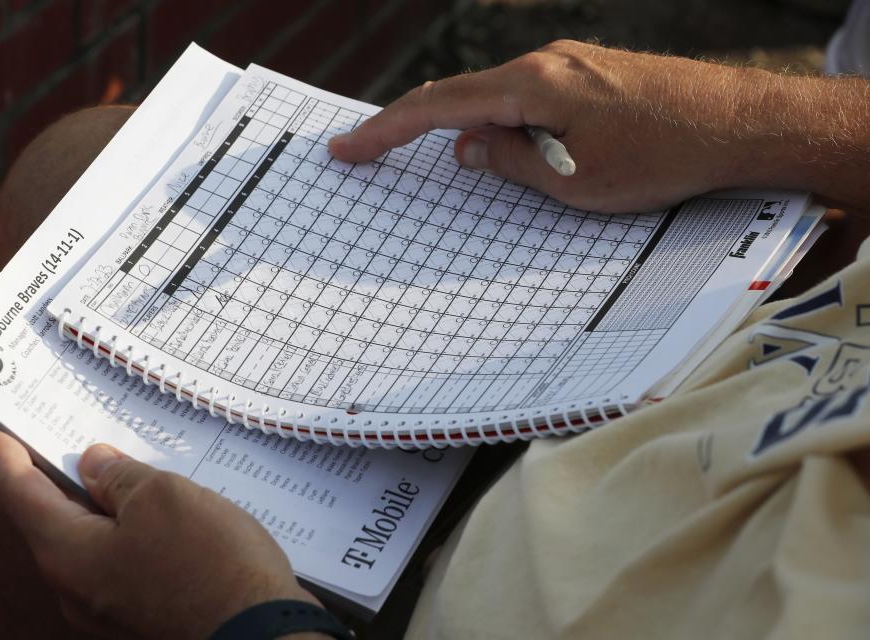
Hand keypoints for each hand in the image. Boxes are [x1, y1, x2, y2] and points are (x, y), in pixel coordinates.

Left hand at [0, 426, 319, 639]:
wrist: (261, 632)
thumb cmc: (211, 563)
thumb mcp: (162, 497)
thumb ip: (120, 476)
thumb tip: (93, 464)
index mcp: (66, 552)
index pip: (13, 490)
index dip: (2, 449)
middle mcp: (75, 585)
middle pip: (48, 516)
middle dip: (57, 470)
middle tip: (65, 426)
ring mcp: (108, 603)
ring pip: (89, 537)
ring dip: (100, 497)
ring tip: (124, 458)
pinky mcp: (142, 609)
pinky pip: (120, 558)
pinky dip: (127, 525)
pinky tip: (159, 504)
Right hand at [329, 40, 869, 212]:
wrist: (741, 124)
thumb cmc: (661, 157)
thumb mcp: (573, 180)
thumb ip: (510, 162)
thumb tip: (466, 147)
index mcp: (530, 87)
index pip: (437, 107)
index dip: (384, 130)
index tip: (346, 148)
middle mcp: (544, 64)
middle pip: (459, 93)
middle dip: (413, 127)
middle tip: (372, 151)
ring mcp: (570, 65)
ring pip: (496, 98)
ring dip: (469, 132)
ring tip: (456, 166)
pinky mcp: (591, 75)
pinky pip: (529, 98)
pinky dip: (506, 125)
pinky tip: (512, 148)